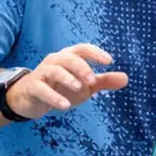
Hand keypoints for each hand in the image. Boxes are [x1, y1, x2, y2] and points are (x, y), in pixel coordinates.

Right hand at [5, 43, 127, 119]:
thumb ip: (104, 81)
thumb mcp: (85, 85)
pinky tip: (65, 106)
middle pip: (68, 58)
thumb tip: (126, 78)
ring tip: (80, 88)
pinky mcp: (32, 88)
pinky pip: (41, 89)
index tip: (109, 61)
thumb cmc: (60, 87)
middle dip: (82, 67)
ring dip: (67, 78)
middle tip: (93, 80)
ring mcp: (42, 74)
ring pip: (53, 70)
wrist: (29, 98)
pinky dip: (53, 97)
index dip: (95, 53)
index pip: (82, 49)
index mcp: (69, 57)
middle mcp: (55, 62)